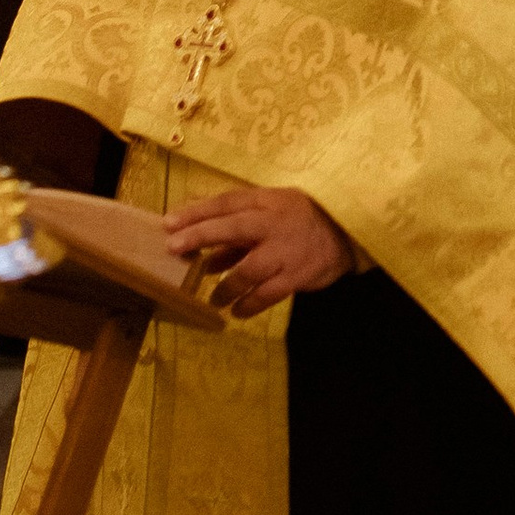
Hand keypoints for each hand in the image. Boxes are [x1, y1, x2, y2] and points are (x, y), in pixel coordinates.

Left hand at [162, 183, 357, 318]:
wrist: (346, 234)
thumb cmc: (299, 221)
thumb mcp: (271, 213)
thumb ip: (237, 231)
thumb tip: (201, 253)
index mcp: (267, 202)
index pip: (227, 202)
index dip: (196, 211)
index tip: (168, 222)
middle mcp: (274, 223)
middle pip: (233, 227)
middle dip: (201, 236)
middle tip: (173, 248)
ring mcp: (285, 251)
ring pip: (248, 269)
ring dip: (225, 286)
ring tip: (213, 299)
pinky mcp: (296, 275)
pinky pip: (267, 294)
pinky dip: (249, 305)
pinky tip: (237, 312)